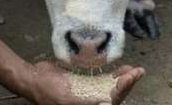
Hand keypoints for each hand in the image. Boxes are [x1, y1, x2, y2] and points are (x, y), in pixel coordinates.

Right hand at [27, 61, 144, 104]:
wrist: (32, 78)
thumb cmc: (46, 90)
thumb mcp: (67, 97)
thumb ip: (85, 102)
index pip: (111, 102)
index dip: (122, 90)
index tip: (129, 77)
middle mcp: (91, 103)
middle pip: (115, 96)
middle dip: (128, 84)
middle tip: (138, 71)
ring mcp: (89, 93)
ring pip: (112, 89)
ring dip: (125, 79)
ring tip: (135, 70)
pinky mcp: (86, 84)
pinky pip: (104, 82)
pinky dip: (114, 76)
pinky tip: (122, 69)